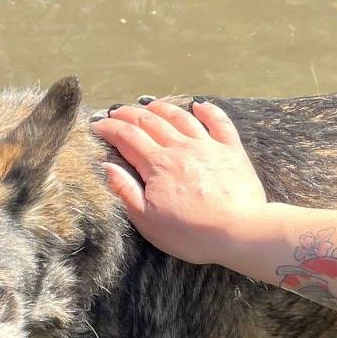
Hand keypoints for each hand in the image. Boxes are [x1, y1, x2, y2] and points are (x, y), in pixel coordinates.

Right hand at [89, 98, 274, 265]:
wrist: (240, 232)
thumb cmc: (191, 233)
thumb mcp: (148, 221)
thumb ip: (125, 191)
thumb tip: (107, 167)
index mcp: (157, 165)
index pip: (127, 137)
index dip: (109, 128)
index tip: (96, 125)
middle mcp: (180, 148)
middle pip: (150, 122)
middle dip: (129, 114)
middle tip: (116, 111)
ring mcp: (207, 146)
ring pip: (180, 117)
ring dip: (162, 107)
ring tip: (149, 104)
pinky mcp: (231, 150)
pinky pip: (219, 122)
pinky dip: (208, 111)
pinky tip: (199, 105)